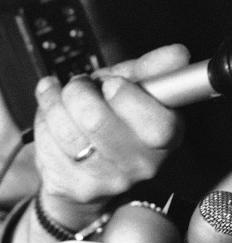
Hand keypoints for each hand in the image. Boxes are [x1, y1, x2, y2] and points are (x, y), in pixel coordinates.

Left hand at [32, 44, 188, 228]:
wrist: (94, 169)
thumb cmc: (119, 120)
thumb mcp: (138, 89)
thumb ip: (153, 70)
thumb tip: (178, 54)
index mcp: (168, 136)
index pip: (157, 125)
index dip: (127, 98)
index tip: (111, 83)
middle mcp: (143, 163)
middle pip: (97, 122)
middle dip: (78, 91)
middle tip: (79, 85)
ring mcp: (110, 181)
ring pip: (67, 132)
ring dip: (53, 103)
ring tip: (57, 95)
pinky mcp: (77, 189)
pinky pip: (48, 146)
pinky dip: (43, 124)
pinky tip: (51, 120)